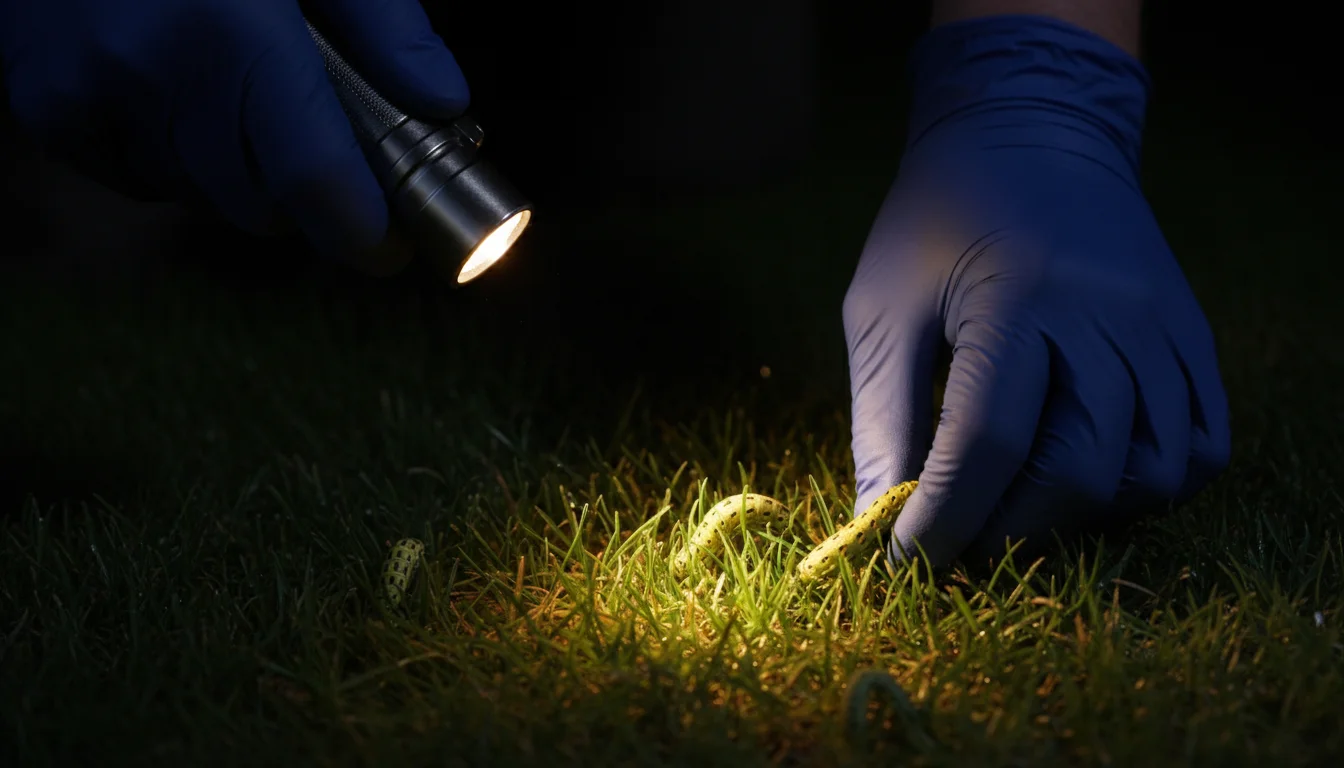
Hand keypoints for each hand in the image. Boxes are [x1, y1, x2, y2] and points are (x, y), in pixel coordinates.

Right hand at [1, 0, 468, 263]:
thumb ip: (383, 23)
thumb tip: (445, 102)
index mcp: (232, 29)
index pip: (313, 182)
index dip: (362, 232)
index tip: (389, 245)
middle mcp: (155, 73)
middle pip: (260, 206)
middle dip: (298, 191)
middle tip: (312, 139)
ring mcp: (88, 96)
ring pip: (201, 197)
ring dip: (233, 172)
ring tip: (234, 92)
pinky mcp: (48, 109)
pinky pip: (139, 178)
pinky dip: (170, 157)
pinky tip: (172, 91)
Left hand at [842, 15, 1230, 567]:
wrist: (1031, 133)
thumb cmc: (934, 223)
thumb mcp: (882, 307)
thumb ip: (882, 417)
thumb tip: (878, 521)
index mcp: (1014, 296)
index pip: (988, 443)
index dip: (945, 519)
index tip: (908, 563)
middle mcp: (1105, 313)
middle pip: (1078, 470)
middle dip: (1008, 530)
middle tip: (958, 537)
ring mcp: (1162, 326)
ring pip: (1152, 473)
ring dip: (1079, 516)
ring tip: (1018, 504)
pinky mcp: (1192, 337)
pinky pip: (1202, 447)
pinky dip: (1150, 487)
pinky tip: (1088, 476)